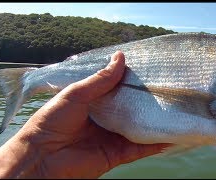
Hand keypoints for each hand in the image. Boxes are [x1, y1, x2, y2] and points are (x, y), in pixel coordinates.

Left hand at [0, 51, 168, 177]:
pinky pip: (139, 148)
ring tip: (173, 110)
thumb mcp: (76, 94)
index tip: (149, 70)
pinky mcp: (117, 154)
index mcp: (94, 103)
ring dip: (154, 121)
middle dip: (146, 100)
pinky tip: (170, 135)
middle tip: (166, 88)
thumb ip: (100, 79)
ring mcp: (113, 137)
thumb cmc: (52, 122)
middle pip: (131, 109)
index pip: (118, 89)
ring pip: (139, 128)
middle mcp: (106, 119)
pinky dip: (155, 143)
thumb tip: (120, 57)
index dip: (131, 81)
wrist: (42, 159)